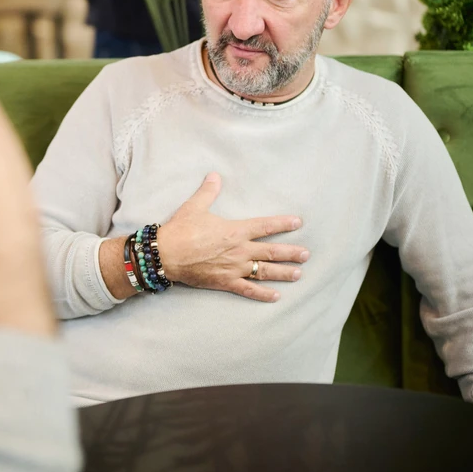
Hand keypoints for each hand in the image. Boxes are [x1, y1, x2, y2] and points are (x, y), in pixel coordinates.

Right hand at [158, 172, 308, 301]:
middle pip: (271, 252)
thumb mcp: (195, 207)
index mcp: (235, 231)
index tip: (298, 222)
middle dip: (291, 253)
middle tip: (306, 254)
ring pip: (264, 272)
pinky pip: (248, 290)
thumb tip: (214, 175)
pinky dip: (262, 294)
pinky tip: (275, 296)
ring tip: (298, 274)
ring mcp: (234, 268)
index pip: (265, 226)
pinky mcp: (225, 282)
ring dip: (283, 273)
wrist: (166, 255)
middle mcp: (240, 250)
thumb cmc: (181, 230)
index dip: (283, 223)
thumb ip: (208, 191)